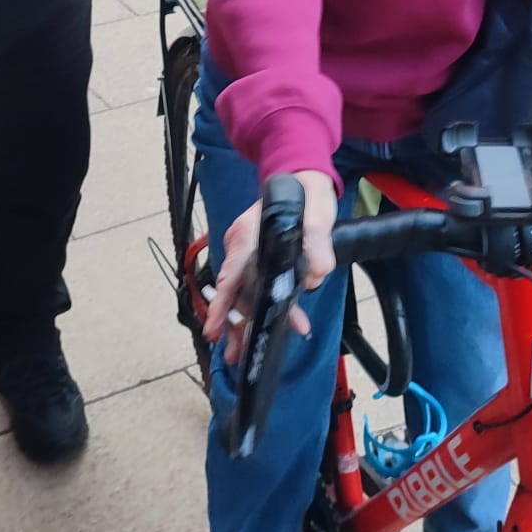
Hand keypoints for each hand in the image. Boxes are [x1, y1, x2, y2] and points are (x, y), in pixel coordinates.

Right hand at [204, 168, 337, 362]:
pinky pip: (261, 286)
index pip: (232, 274)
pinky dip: (271, 305)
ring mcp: (250, 253)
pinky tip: (289, 321)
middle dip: (234, 324)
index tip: (213, 329)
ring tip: (245, 352)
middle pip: (235, 291)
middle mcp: (242, 245)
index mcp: (248, 235)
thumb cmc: (306, 192)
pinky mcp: (261, 258)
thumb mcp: (318, 214)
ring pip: (247, 293)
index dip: (222, 305)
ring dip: (251, 321)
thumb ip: (318, 243)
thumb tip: (316, 276)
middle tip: (231, 355)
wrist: (304, 176)